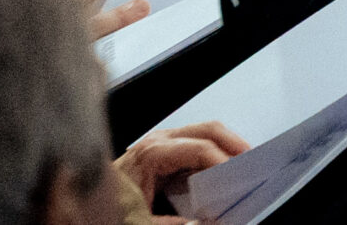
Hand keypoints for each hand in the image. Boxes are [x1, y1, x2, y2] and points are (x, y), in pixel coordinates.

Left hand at [117, 121, 249, 221]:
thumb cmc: (110, 207)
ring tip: (248, 170)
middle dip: (235, 145)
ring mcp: (162, 143)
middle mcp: (158, 141)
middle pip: (207, 130)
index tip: (243, 182)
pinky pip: (197, 144)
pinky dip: (218, 154)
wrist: (88, 198)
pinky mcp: (166, 151)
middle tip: (258, 167)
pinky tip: (228, 172)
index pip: (199, 148)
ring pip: (205, 133)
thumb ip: (175, 224)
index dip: (225, 164)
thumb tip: (207, 224)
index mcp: (151, 154)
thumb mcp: (141, 221)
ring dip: (229, 148)